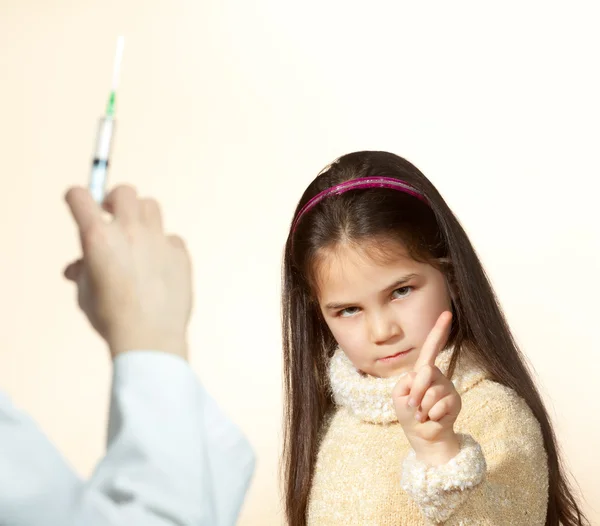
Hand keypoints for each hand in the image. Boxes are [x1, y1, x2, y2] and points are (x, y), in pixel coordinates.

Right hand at [64, 185, 192, 358]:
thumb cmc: (112, 318)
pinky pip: (172, 238)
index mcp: (98, 237)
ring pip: (151, 206)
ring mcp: (158, 240)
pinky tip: (159, 266)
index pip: (80, 196)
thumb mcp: (85, 294)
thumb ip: (82, 272)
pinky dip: (164, 246)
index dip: (76, 197)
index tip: (79, 203)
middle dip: (114, 199)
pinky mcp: (180, 253)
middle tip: (112, 215)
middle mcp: (129, 231)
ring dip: (141, 216)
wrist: (148, 338)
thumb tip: (77, 267)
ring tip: (137, 237)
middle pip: (124, 192)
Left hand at [392, 311, 461, 464]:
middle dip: (415, 392)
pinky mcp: (455, 401)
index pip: (430, 348)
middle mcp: (437, 376)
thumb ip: (408, 382)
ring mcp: (448, 388)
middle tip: (412, 406)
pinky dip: (431, 415)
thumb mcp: (400, 396)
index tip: (446, 313)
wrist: (423, 436)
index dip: (438, 331)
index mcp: (423, 371)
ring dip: (422, 407)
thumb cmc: (409, 413)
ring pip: (432, 392)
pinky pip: (440, 405)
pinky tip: (432, 418)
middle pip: (426, 372)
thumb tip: (425, 374)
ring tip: (422, 414)